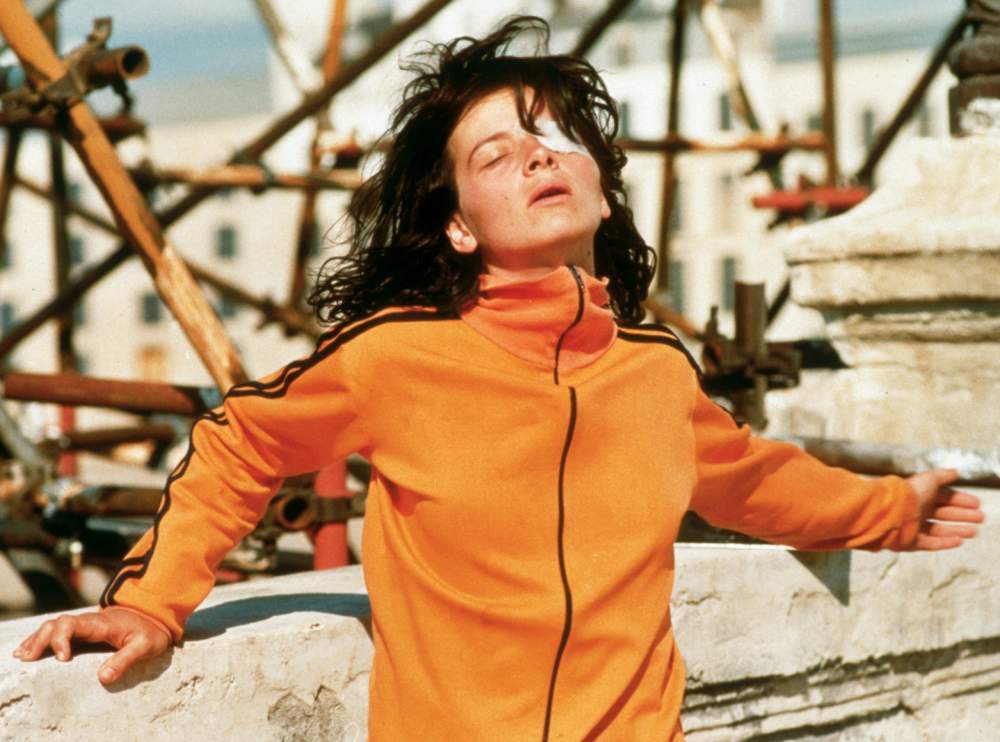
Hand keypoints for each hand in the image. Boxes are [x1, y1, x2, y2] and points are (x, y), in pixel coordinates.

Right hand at [12, 606, 171, 685]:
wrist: (156, 618)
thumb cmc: (151, 632)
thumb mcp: (145, 646)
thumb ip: (125, 660)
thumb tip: (102, 678)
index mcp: (101, 624)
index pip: (71, 624)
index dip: (61, 639)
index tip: (62, 659)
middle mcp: (89, 622)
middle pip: (56, 623)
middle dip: (40, 640)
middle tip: (28, 659)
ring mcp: (85, 626)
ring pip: (53, 626)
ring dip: (36, 639)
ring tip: (22, 656)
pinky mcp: (83, 632)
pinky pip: (57, 632)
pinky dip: (41, 639)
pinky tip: (29, 650)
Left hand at [905, 469, 984, 549]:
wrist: (890, 511)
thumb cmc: (910, 493)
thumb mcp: (929, 479)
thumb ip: (943, 476)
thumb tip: (956, 472)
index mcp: (921, 495)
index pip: (944, 498)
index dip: (961, 500)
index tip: (977, 504)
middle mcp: (917, 510)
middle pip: (944, 514)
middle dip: (962, 515)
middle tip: (980, 518)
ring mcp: (913, 526)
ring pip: (939, 530)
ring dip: (957, 530)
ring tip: (974, 531)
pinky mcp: (911, 541)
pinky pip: (931, 543)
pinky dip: (945, 542)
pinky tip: (960, 541)